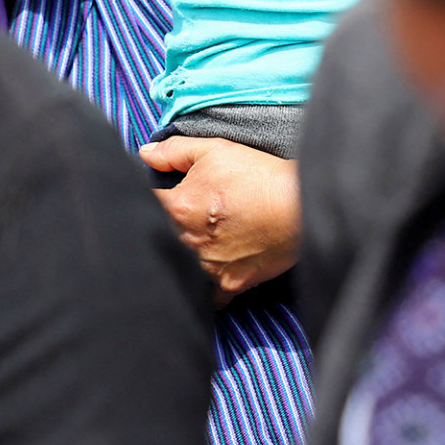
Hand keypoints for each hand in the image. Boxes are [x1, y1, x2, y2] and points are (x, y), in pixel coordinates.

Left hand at [140, 136, 300, 305]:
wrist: (299, 206)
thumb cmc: (259, 176)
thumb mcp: (215, 150)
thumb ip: (175, 150)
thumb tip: (145, 154)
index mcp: (178, 207)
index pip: (151, 200)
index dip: (162, 192)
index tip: (176, 191)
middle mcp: (187, 240)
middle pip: (168, 232)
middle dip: (179, 222)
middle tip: (203, 211)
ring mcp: (207, 266)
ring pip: (186, 262)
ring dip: (193, 252)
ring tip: (216, 235)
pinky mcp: (229, 283)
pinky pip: (210, 294)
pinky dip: (211, 284)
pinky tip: (219, 269)